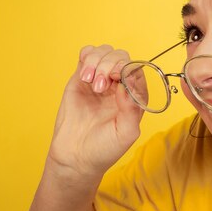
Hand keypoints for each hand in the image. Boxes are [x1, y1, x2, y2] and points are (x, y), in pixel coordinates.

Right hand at [48, 45, 143, 178]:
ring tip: (90, 82)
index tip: (117, 76)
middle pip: (120, 57)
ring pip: (104, 53)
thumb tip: (129, 83)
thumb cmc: (104, 149)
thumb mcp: (125, 133)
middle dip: (110, 65)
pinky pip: (87, 55)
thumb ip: (132, 109)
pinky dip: (86, 56)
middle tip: (101, 85)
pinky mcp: (81, 79)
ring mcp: (100, 80)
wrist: (75, 157)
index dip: (128, 67)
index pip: (136, 70)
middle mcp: (119, 85)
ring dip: (97, 61)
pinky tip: (84, 74)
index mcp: (134, 96)